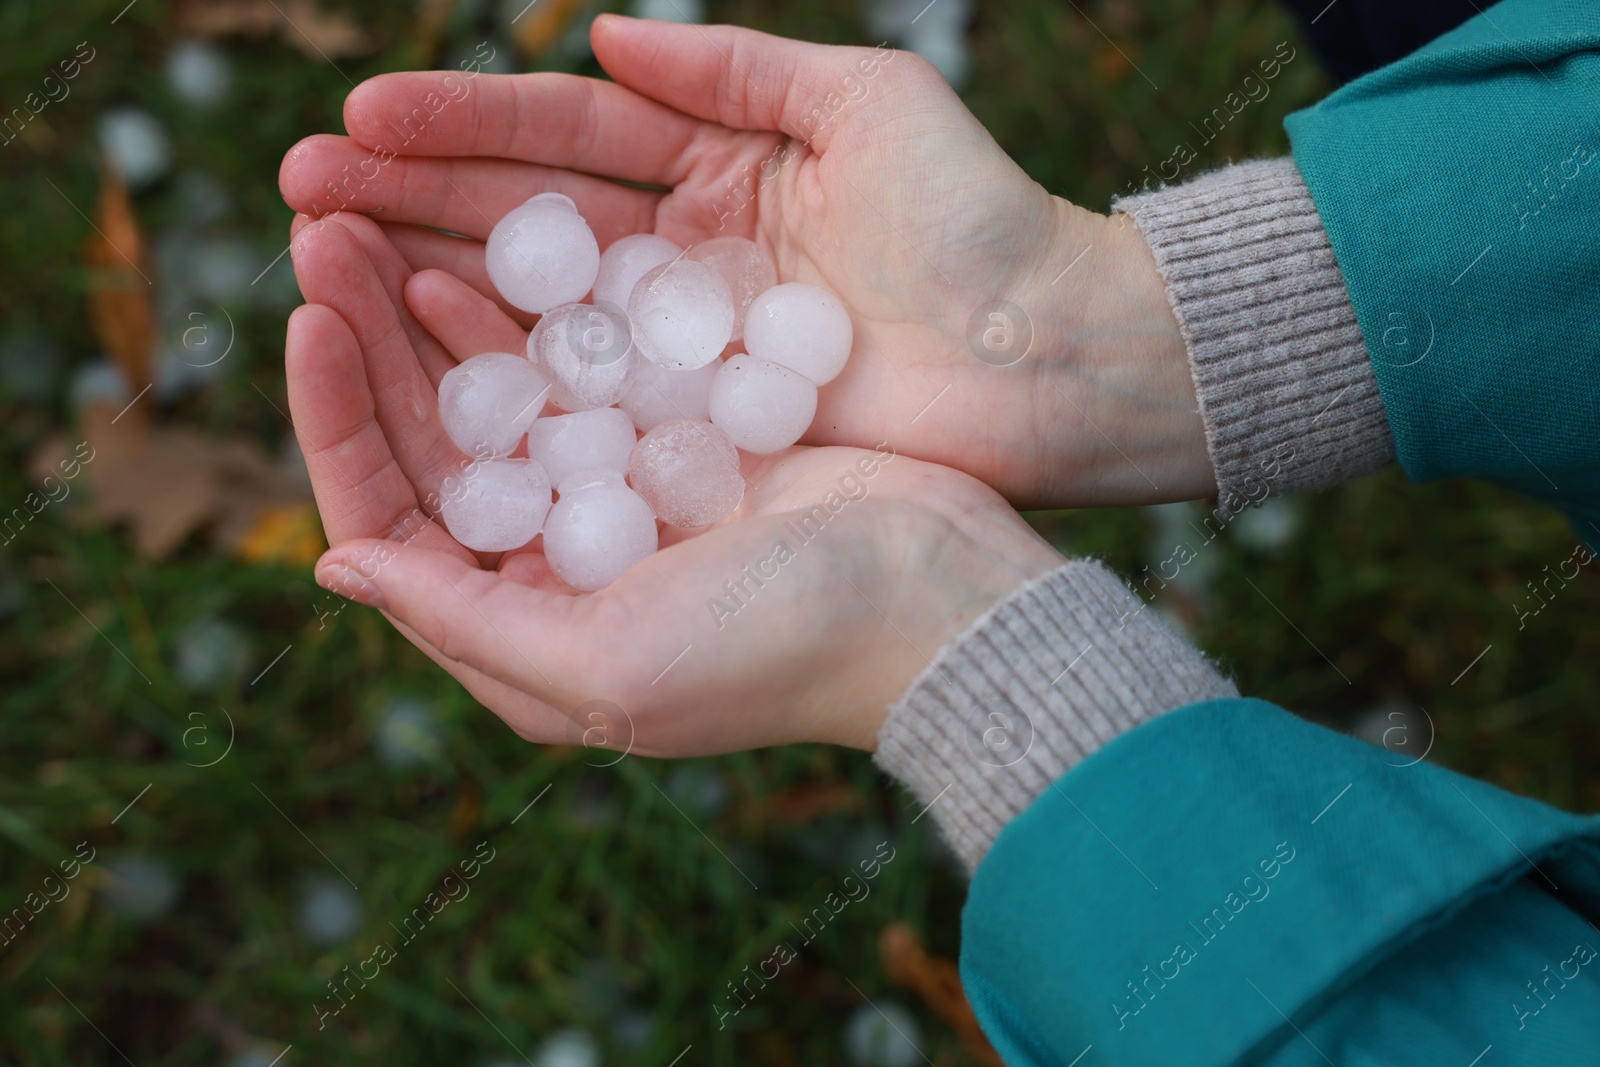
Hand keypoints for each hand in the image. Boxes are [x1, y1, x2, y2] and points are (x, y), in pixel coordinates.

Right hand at [278, 16, 1212, 508]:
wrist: (1052, 354)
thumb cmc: (979, 220)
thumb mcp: (868, 103)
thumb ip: (734, 70)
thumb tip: (601, 37)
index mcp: (718, 171)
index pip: (565, 140)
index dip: (461, 127)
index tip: (358, 122)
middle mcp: (682, 259)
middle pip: (524, 221)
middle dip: (410, 200)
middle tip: (298, 191)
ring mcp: (682, 346)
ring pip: (536, 306)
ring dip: (426, 279)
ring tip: (322, 256)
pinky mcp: (697, 423)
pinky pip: (584, 389)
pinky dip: (503, 368)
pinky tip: (417, 343)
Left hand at [287, 212, 1062, 753]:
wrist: (940, 604)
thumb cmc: (777, 652)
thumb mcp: (603, 670)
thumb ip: (465, 622)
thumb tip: (334, 566)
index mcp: (524, 628)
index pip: (390, 516)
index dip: (337, 419)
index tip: (310, 319)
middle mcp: (557, 564)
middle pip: (433, 438)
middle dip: (373, 339)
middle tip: (327, 230)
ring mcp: (618, 497)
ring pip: (496, 390)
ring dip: (436, 310)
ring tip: (380, 221)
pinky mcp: (677, 442)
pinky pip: (577, 365)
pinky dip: (530, 313)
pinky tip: (488, 252)